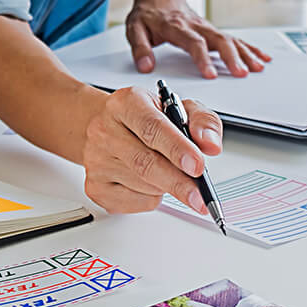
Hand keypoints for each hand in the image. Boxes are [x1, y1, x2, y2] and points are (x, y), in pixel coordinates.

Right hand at [82, 85, 222, 212]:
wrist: (109, 127)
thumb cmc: (147, 118)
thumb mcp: (181, 109)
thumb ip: (203, 121)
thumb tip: (210, 144)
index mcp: (126, 103)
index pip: (152, 128)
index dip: (177, 149)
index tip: (198, 166)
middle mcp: (105, 129)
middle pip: (145, 163)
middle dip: (179, 183)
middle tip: (200, 196)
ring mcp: (96, 160)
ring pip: (143, 185)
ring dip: (167, 187)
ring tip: (173, 174)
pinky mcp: (96, 186)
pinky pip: (134, 202)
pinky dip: (152, 198)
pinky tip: (152, 183)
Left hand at [125, 0, 270, 78]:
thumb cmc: (148, 13)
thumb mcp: (134, 28)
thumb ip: (139, 47)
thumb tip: (146, 67)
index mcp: (177, 27)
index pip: (194, 43)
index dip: (203, 58)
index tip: (211, 74)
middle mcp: (196, 26)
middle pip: (219, 40)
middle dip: (232, 57)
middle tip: (242, 73)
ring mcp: (207, 27)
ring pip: (230, 39)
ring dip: (245, 53)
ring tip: (257, 68)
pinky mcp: (213, 30)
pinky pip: (234, 39)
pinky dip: (250, 48)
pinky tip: (262, 57)